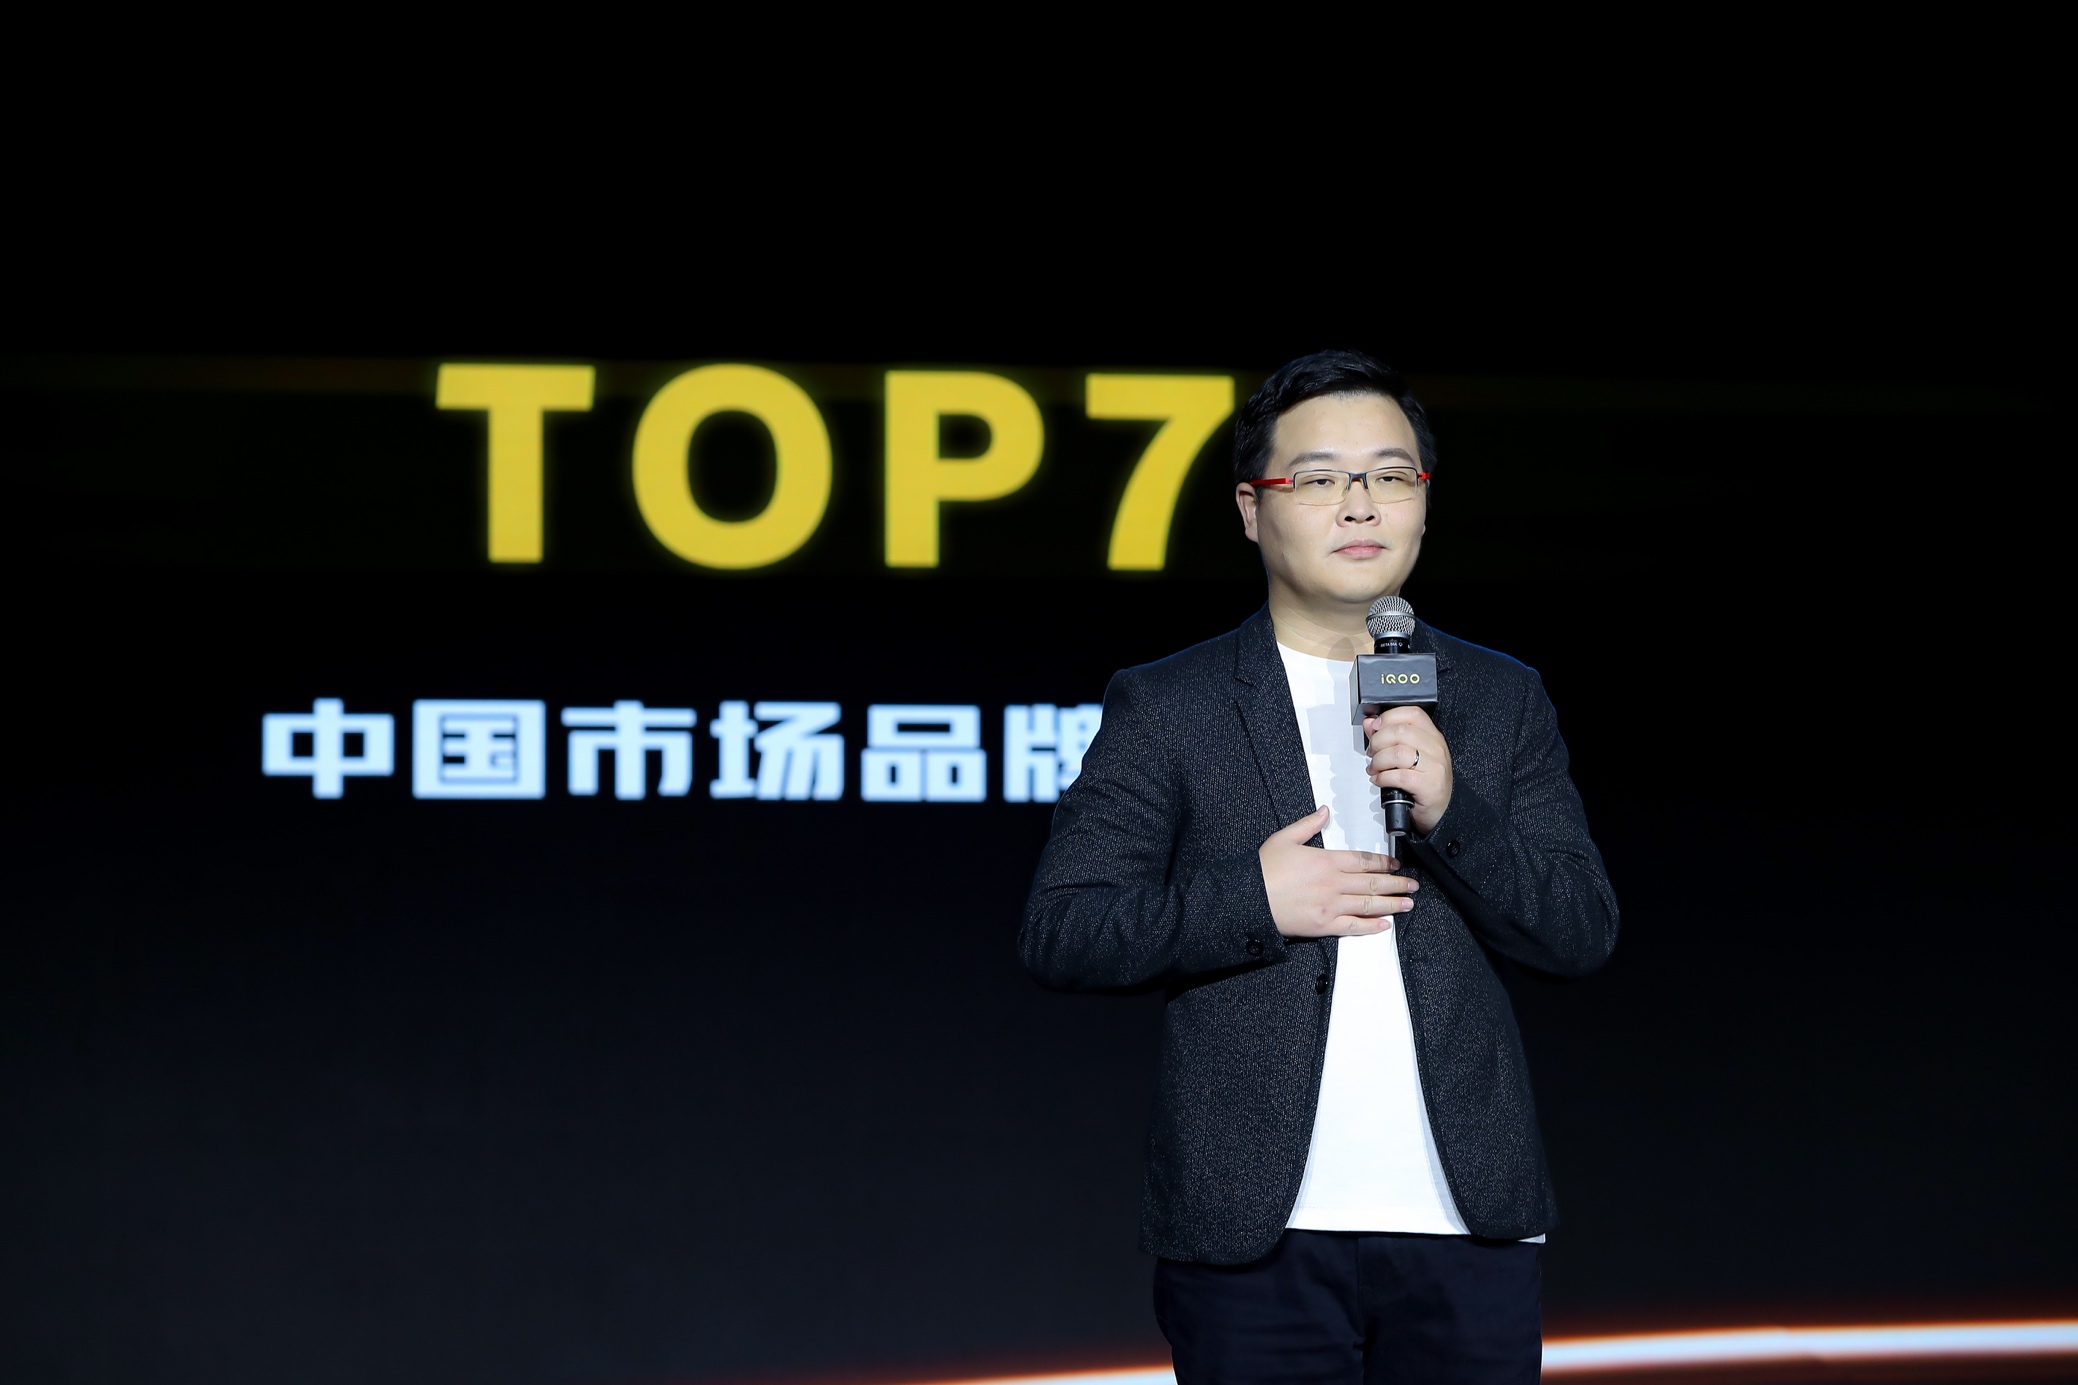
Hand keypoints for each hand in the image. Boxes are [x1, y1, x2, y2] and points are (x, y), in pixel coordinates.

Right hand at [1258, 806, 1419, 937]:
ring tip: (1408, 903)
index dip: (1384, 863)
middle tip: (1412, 885)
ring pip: (1369, 904)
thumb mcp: (1284, 838)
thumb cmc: (1264, 869)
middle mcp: (1334, 883)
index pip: (1363, 861)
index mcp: (1326, 861)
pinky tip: (1385, 925)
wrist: (1250, 898)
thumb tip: (1324, 811)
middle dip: (1396, 884)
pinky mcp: (1324, 925)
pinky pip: (1354, 927)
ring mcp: (1331, 906)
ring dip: (1392, 904)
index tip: (1396, 865)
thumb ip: (1308, 824)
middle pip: (1373, 883)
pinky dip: (1372, 926)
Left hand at [1364, 706, 1453, 835]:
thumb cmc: (1424, 783)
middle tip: (1372, 753)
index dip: (1389, 717)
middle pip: (1401, 732)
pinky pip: (1400, 776)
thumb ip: (1388, 737)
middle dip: (1378, 742)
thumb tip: (1370, 724)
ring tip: (1375, 768)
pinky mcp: (1430, 786)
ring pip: (1398, 752)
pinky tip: (1380, 780)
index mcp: (1433, 736)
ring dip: (1378, 761)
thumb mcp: (1409, 756)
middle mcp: (1437, 749)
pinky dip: (1383, 777)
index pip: (1412, 713)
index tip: (1375, 727)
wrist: (1440, 811)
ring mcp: (1435, 767)